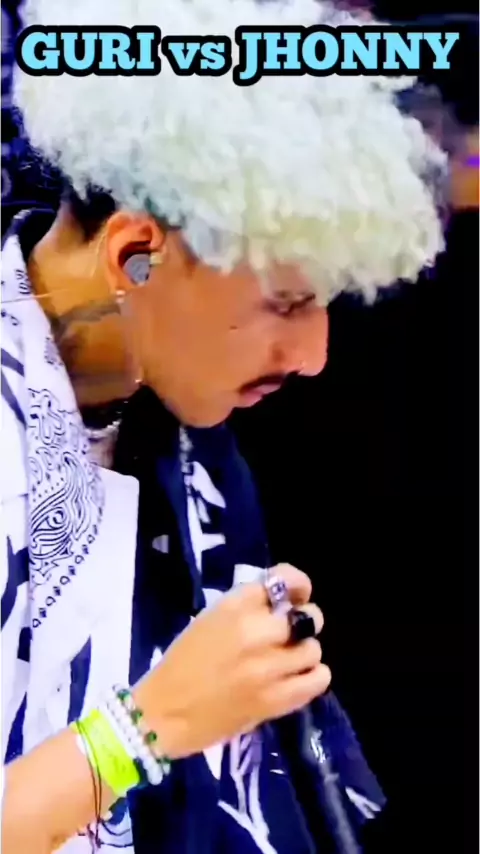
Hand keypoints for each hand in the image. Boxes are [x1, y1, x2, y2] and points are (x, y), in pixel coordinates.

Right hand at [134, 564, 330, 758]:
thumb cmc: (181, 664)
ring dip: (303, 653)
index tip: (295, 596)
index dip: (298, 584)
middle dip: (303, 622)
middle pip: (308, 616)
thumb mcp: (210, 619)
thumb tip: (285, 603)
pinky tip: (297, 680)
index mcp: (232, 607)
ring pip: (313, 649)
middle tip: (291, 633)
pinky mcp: (275, 700)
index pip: (284, 580)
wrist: (163, 715)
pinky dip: (313, 677)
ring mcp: (267, 668)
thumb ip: (246, 608)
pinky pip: (317, 680)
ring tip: (288, 662)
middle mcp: (255, 632)